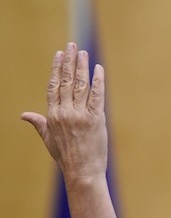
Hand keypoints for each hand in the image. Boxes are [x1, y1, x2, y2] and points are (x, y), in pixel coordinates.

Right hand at [21, 42, 106, 184]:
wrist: (82, 172)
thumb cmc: (66, 157)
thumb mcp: (48, 139)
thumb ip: (38, 123)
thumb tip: (24, 115)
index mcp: (53, 115)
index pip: (54, 86)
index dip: (57, 68)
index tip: (59, 54)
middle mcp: (65, 113)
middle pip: (67, 81)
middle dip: (69, 62)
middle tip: (72, 45)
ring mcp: (80, 115)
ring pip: (81, 85)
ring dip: (82, 67)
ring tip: (83, 53)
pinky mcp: (96, 120)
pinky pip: (97, 96)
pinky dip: (98, 82)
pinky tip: (99, 70)